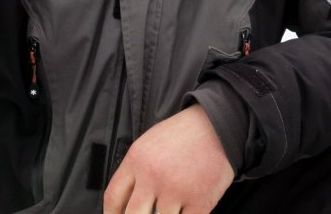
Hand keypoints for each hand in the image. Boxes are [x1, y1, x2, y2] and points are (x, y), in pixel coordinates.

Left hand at [103, 104, 233, 213]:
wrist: (217, 126)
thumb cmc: (181, 134)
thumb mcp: (148, 143)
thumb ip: (135, 171)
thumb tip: (124, 201)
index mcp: (137, 160)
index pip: (113, 196)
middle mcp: (154, 176)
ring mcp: (177, 190)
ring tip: (169, 208)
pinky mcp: (200, 201)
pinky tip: (184, 210)